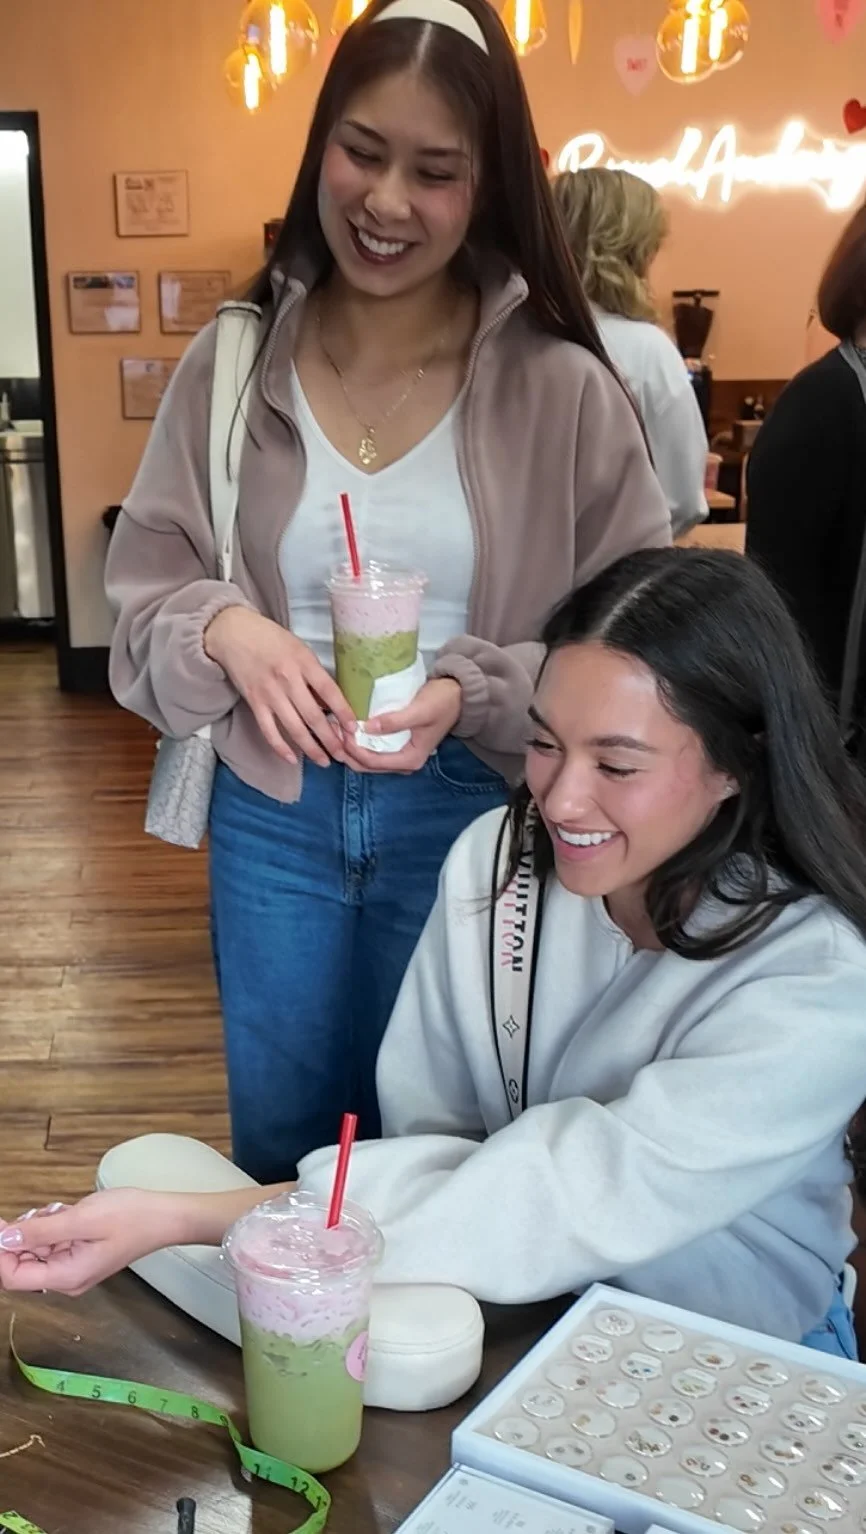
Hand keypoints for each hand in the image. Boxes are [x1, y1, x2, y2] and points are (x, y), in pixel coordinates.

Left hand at [0, 1190, 185, 1295]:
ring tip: (60, 1210)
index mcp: (66, 1277)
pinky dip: (51, 1228)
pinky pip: (52, 1246)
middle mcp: (67, 1280)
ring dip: (38, 1229)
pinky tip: (66, 1213)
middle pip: (22, 1265)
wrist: (165, 1217)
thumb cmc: (131, 1217)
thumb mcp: (81, 1219)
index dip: (1, 1252)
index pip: (13, 1276)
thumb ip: (40, 1230)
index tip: (1, 1224)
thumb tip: (4, 1238)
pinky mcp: (80, 1256)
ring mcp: (74, 1269)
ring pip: (36, 1252)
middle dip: (21, 1237)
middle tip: (40, 1211)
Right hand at [204, 607, 355, 768]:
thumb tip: (330, 704)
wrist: (234, 633)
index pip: (328, 691)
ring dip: (310, 748)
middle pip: (313, 715)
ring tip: (323, 761)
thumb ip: (314, 674)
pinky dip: (280, 747)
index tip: (352, 729)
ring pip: (294, 728)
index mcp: (303, 662)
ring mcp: (269, 693)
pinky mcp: (254, 702)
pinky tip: (291, 759)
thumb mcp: (299, 649)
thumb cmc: (271, 639)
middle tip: (342, 755)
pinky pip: (269, 730)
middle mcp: (287, 679)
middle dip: (330, 739)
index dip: (342, 712)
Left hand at [342, 678, 461, 774]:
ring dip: (350, 747)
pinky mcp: (396, 744)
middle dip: (347, 751)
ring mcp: (399, 754)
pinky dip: (358, 741)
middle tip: (331, 729)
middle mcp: (403, 762)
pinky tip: (348, 727)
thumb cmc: (441, 702)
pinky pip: (372, 748)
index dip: (353, 749)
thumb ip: (395, 721)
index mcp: (409, 760)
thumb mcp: (419, 710)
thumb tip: (367, 727)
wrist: (458, 694)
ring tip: (335, 727)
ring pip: (366, 758)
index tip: (341, 730)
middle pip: (366, 765)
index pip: (372, 762)